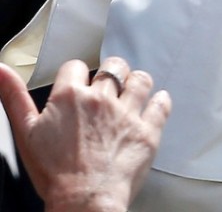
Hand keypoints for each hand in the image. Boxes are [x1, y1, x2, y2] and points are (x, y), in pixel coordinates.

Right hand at [0, 58, 170, 211]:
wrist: (84, 201)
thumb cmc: (54, 173)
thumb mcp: (26, 133)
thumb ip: (14, 97)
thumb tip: (1, 69)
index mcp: (70, 97)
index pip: (76, 66)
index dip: (76, 75)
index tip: (78, 84)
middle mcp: (101, 99)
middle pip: (113, 67)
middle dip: (111, 72)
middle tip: (109, 85)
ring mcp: (128, 113)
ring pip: (140, 80)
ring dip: (136, 83)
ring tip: (132, 91)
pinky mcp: (148, 129)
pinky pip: (161, 103)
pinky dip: (160, 100)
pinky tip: (155, 102)